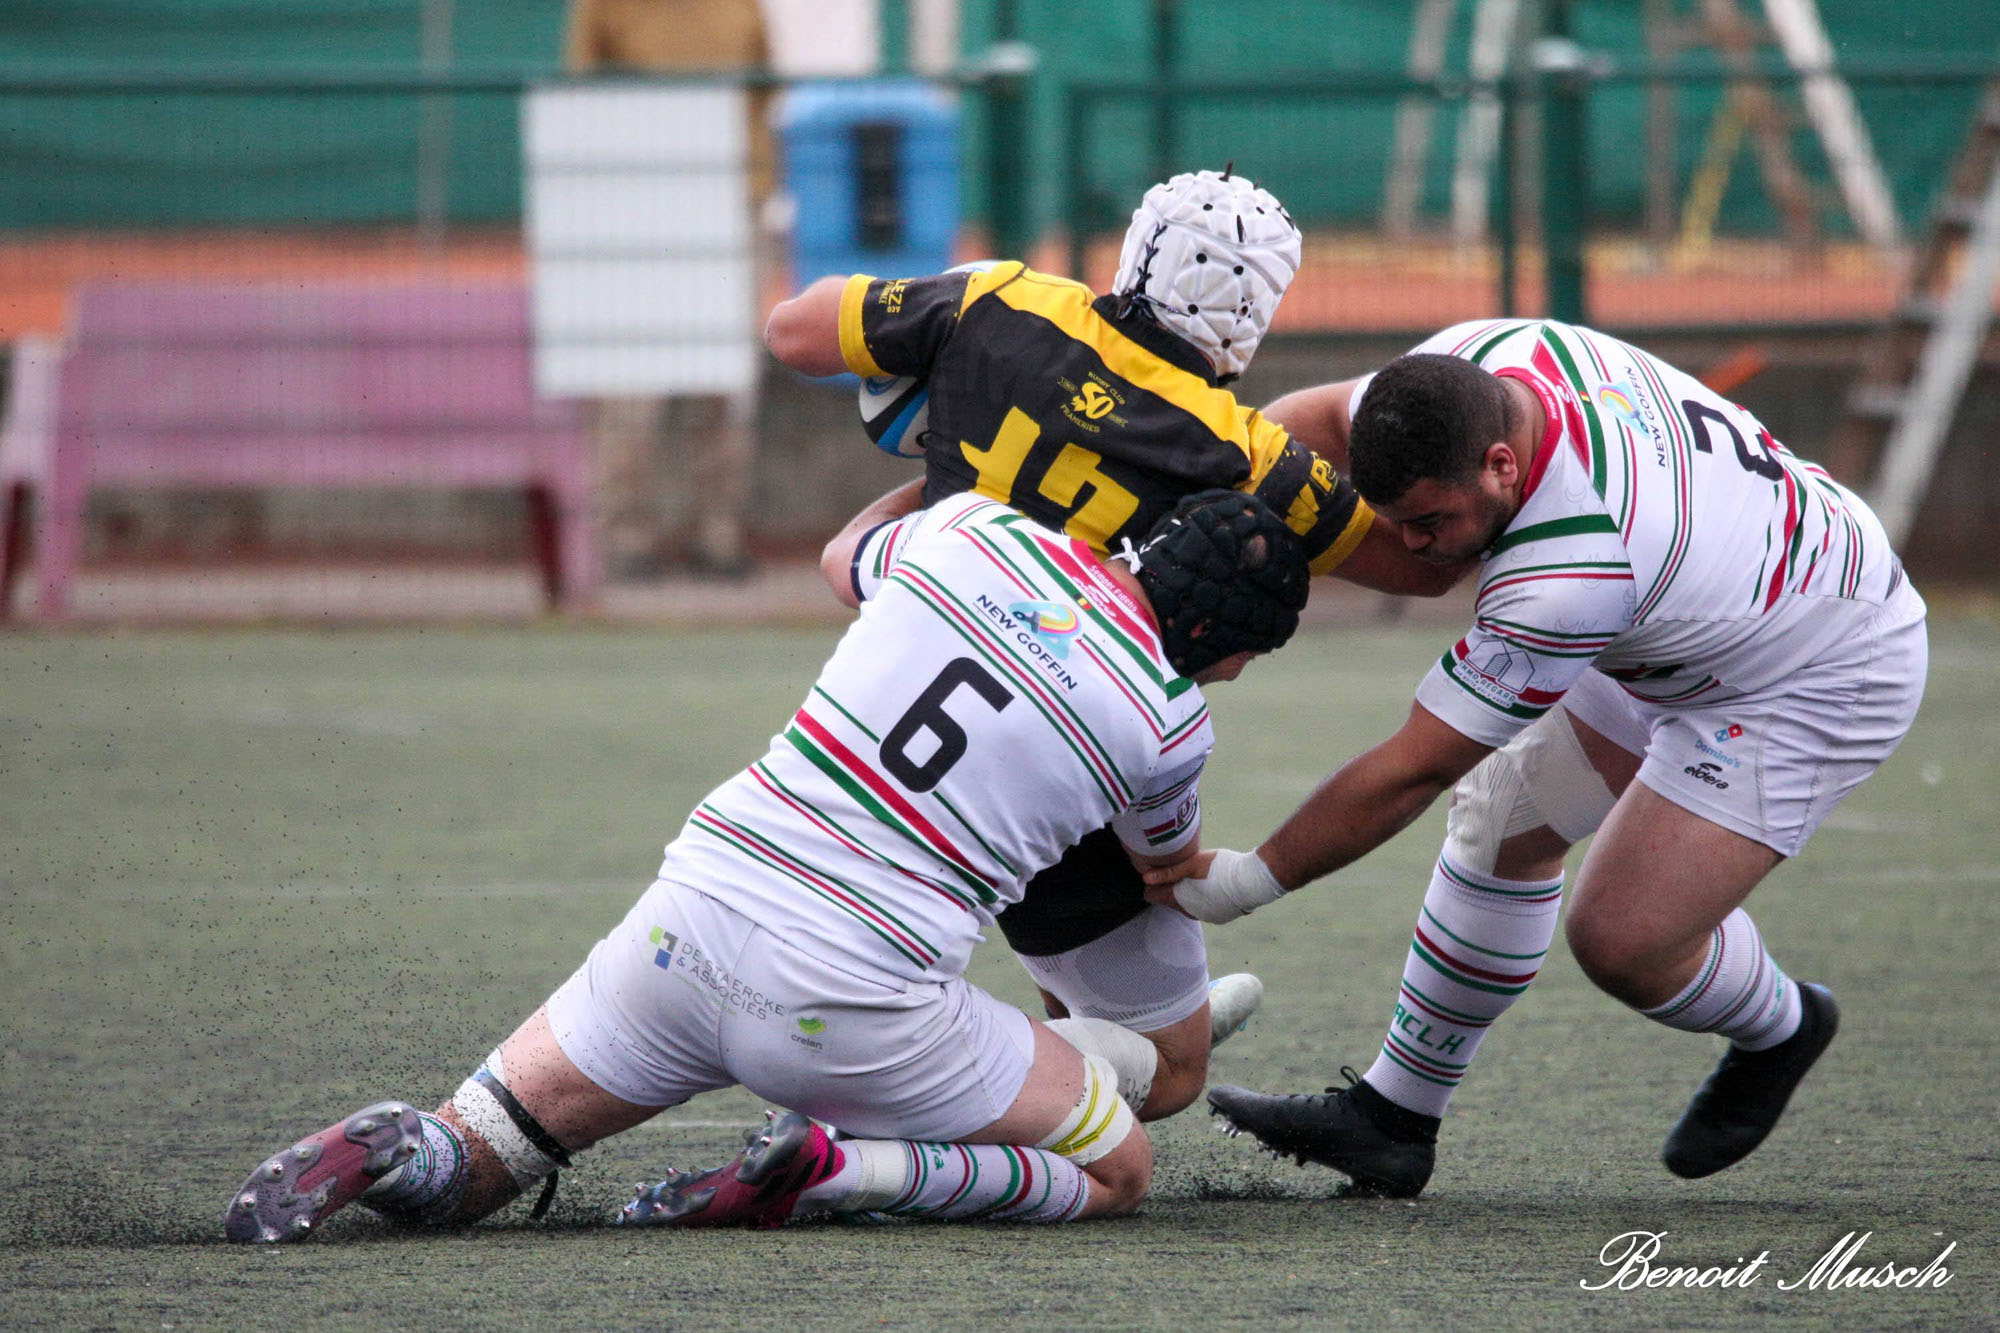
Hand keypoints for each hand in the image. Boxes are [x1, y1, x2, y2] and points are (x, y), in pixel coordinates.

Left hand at [1142, 848, 1283, 923]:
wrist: (1252, 880)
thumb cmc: (1221, 868)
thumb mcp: (1192, 863)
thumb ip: (1168, 872)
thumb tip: (1145, 878)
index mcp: (1179, 899)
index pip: (1152, 896)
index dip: (1153, 885)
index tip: (1159, 874)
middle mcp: (1189, 912)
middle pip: (1170, 901)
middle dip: (1171, 889)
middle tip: (1178, 871)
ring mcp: (1205, 917)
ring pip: (1188, 906)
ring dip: (1188, 894)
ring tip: (1196, 877)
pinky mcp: (1220, 918)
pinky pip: (1204, 909)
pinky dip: (1203, 899)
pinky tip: (1211, 886)